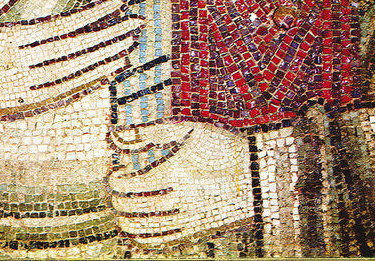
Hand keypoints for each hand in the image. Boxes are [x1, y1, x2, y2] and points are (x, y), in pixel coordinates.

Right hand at [0, 0, 142, 120]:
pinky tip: (110, 69)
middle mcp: (24, 66)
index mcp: (12, 40)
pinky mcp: (31, 106)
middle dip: (110, 34)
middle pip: (77, 49)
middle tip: (138, 22)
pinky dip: (92, 80)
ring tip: (130, 45)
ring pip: (77, 73)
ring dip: (106, 58)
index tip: (118, 2)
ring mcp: (29, 89)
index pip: (64, 26)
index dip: (94, 14)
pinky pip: (70, 92)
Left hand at [108, 120, 253, 247]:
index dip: (119, 183)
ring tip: (122, 215)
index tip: (114, 176)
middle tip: (113, 195)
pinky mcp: (200, 233)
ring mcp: (192, 220)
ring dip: (130, 224)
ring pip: (151, 230)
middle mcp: (183, 200)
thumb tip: (120, 132)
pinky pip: (166, 243)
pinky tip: (139, 233)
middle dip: (120, 203)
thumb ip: (154, 131)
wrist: (260, 174)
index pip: (136, 185)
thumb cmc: (223, 147)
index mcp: (178, 173)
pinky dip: (147, 241)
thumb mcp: (190, 130)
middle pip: (140, 209)